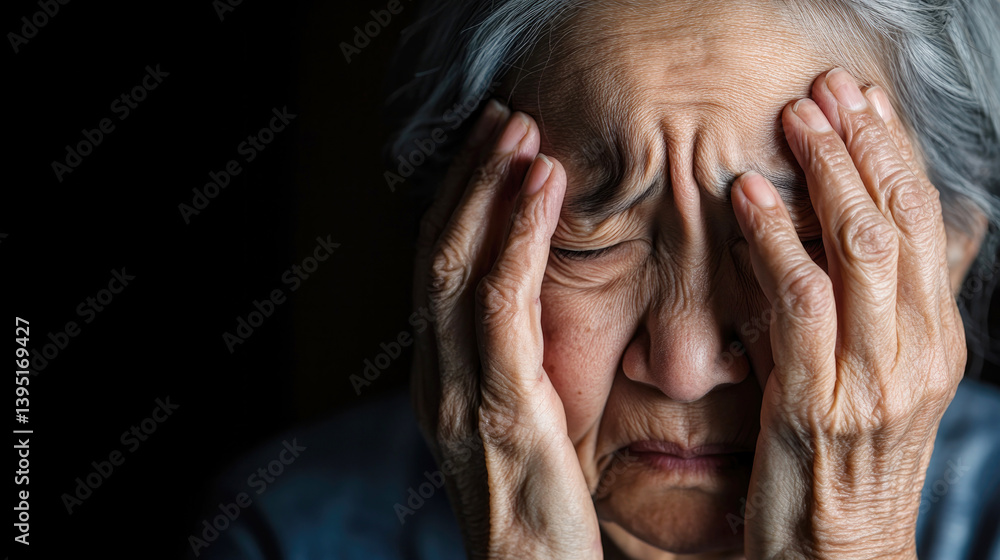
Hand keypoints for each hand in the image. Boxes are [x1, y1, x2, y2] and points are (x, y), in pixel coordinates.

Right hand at [410, 100, 601, 558]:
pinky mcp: (500, 406)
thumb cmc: (540, 519)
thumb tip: (536, 330)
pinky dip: (514, 237)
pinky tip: (539, 189)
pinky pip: (500, 303)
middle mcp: (437, 378)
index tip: (493, 153)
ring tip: (521, 133)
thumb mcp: (519, 437)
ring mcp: (459, 390)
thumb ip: (514, 380)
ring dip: (488, 191)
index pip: (440, 274)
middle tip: (504, 117)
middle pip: (438, 255)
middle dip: (468, 180)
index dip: (462, 206)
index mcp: (442, 382)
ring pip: (458, 266)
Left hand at [732, 69, 963, 558]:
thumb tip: (903, 238)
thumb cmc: (848, 463)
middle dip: (863, 146)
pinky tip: (750, 198)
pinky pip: (800, 301)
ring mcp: (875, 377)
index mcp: (936, 340)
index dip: (893, 155)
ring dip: (825, 174)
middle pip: (898, 222)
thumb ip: (888, 310)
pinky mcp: (820, 402)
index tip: (861, 102)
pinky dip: (776, 241)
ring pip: (859, 249)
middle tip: (825, 91)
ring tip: (793, 120)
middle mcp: (918, 351)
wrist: (842, 554)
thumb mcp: (882, 380)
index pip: (923, 224)